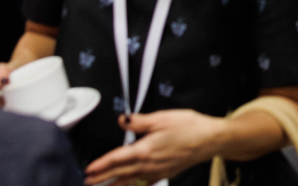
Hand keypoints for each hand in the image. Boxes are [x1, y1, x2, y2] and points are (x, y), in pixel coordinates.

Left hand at [84, 109, 223, 184]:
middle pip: (120, 173)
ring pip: (130, 182)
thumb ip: (139, 121)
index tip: (88, 170)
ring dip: (115, 185)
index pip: (116, 159)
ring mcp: (157, 172)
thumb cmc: (189, 127)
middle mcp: (149, 164)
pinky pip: (144, 183)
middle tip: (88, 182)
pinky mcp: (166, 174)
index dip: (100, 165)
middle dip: (103, 179)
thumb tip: (123, 120)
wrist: (210, 140)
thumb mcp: (163, 118)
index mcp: (145, 149)